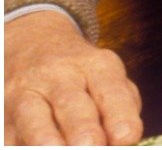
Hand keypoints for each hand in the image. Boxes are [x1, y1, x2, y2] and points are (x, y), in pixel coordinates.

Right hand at [4, 10, 142, 145]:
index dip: (119, 115)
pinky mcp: (3, 112)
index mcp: (95, 65)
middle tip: (91, 146)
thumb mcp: (109, 77)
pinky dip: (21, 145)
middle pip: (70, 102)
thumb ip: (122, 106)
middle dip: (82, 128)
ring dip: (44, 138)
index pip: (110, 89)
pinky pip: (9, 132)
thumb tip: (123, 141)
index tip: (126, 137)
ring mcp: (26, 92)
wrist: (32, 45)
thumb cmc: (83, 74)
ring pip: (32, 116)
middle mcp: (59, 75)